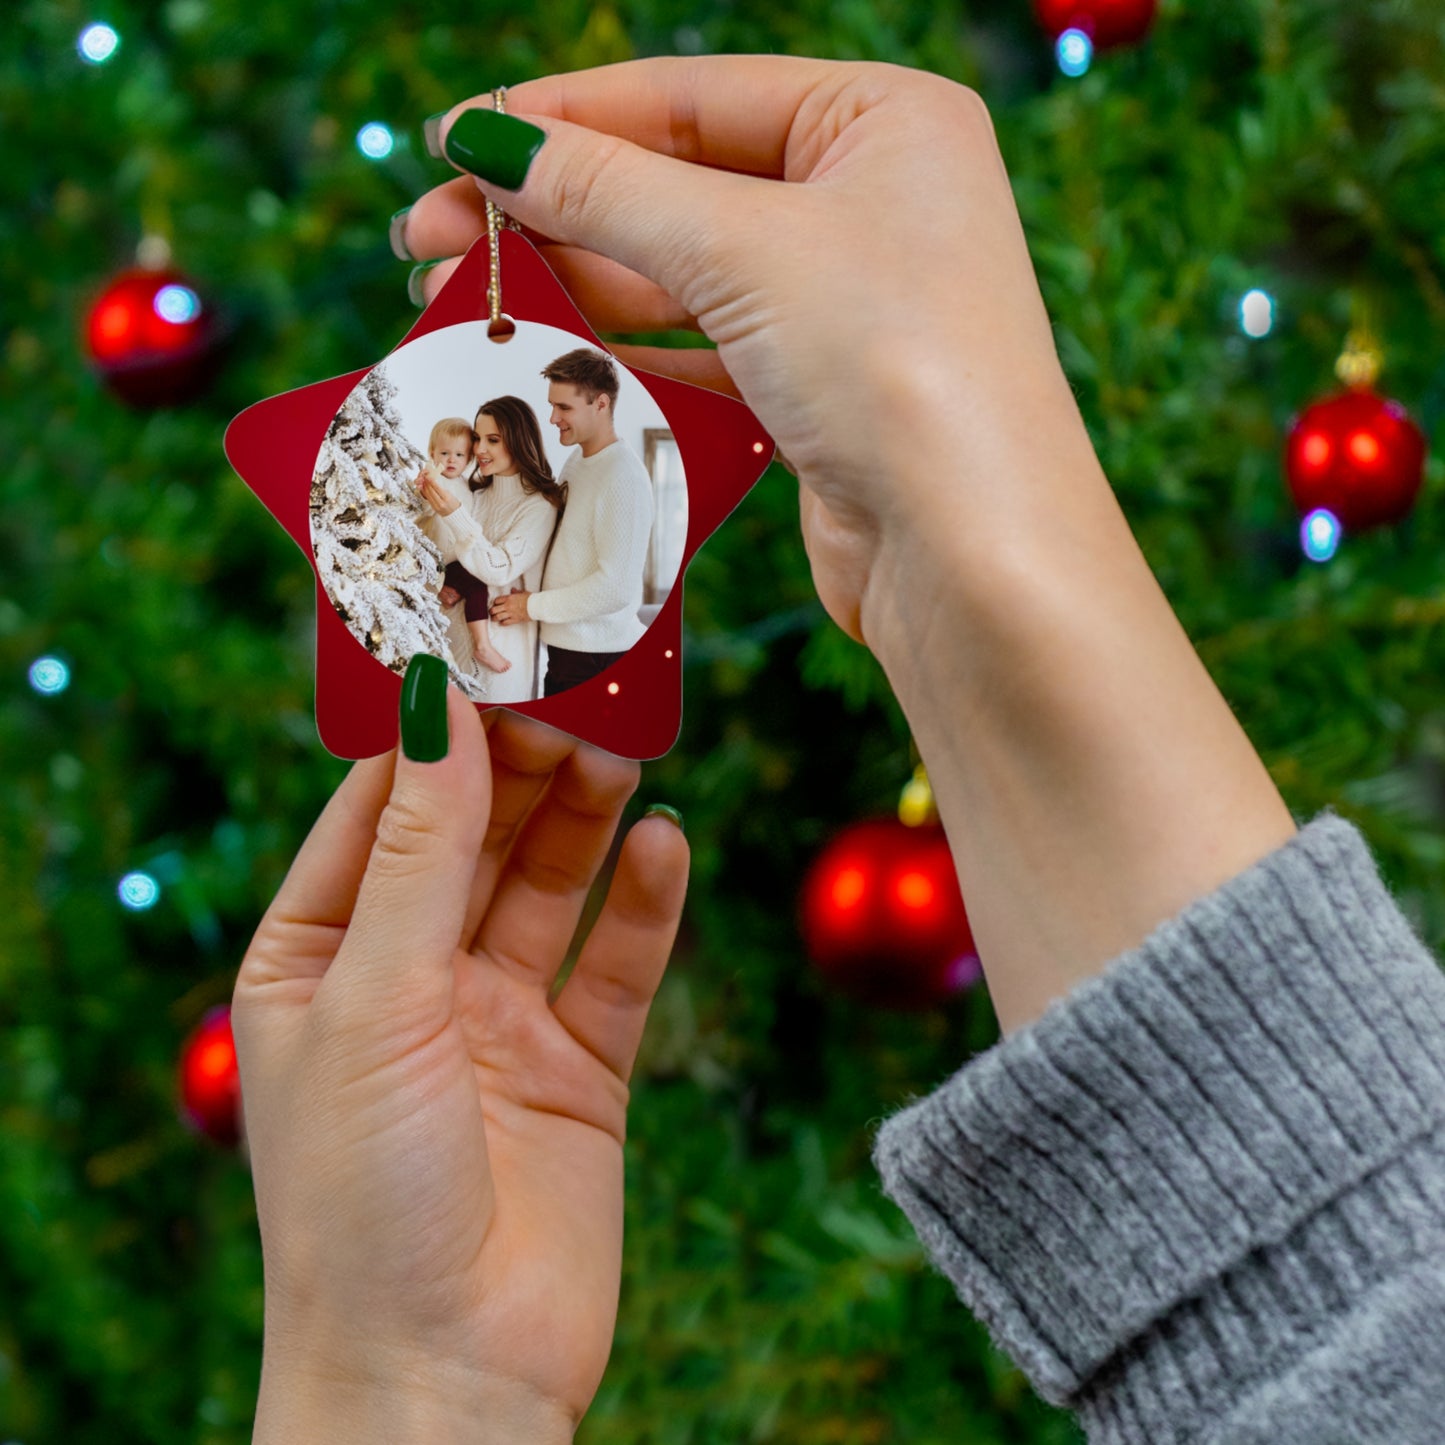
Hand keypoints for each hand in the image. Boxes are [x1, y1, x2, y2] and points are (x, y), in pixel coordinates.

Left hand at [232, 699, 687, 1435]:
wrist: (446, 1381)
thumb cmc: (361, 1200)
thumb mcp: (374, 1000)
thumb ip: (418, 852)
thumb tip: (435, 706)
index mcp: (318, 958)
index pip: (376, 809)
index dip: (430, 732)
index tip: (486, 652)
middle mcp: (408, 979)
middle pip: (474, 836)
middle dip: (521, 765)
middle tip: (578, 691)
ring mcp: (497, 1022)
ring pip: (549, 885)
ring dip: (584, 818)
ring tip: (623, 751)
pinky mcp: (579, 1068)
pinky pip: (617, 964)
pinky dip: (644, 904)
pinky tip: (666, 845)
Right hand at [399, 58, 1094, 645]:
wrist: (970, 553)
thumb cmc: (895, 366)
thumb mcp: (743, 248)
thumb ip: (609, 189)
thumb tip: (489, 141)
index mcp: (882, 119)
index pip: (690, 95)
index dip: (563, 117)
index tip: (454, 140)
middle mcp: (872, 199)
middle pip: (677, 183)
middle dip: (552, 207)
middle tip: (428, 233)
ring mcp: (848, 299)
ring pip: (683, 271)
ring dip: (576, 281)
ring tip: (464, 291)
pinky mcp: (823, 387)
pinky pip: (704, 346)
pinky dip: (627, 348)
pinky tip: (548, 348)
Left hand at [418, 470, 459, 515]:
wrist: (455, 513)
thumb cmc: (454, 503)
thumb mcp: (450, 494)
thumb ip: (442, 489)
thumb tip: (433, 483)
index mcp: (446, 498)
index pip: (437, 488)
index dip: (432, 482)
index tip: (429, 477)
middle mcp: (441, 503)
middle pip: (431, 491)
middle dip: (427, 484)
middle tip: (425, 478)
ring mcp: (436, 506)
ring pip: (428, 495)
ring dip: (425, 488)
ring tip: (424, 482)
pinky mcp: (433, 508)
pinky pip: (428, 499)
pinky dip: (425, 493)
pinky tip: (424, 489)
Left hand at [489, 589, 530, 624]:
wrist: (537, 606)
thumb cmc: (531, 599)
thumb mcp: (522, 592)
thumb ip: (516, 592)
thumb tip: (513, 590)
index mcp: (509, 598)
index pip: (496, 600)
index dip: (495, 603)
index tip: (495, 604)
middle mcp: (508, 606)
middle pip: (494, 609)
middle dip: (491, 611)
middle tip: (491, 612)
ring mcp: (511, 613)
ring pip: (497, 617)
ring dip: (494, 618)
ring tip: (494, 619)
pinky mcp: (515, 619)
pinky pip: (505, 622)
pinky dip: (502, 623)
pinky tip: (502, 622)